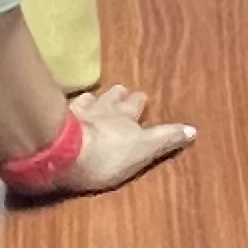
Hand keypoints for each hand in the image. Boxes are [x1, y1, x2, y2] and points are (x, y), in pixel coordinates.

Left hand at [20, 84, 194, 199]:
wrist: (62, 153)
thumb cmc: (107, 155)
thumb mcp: (143, 150)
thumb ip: (165, 139)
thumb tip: (193, 130)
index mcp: (125, 117)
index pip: (136, 105)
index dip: (139, 102)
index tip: (142, 97)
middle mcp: (102, 109)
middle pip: (111, 98)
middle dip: (117, 96)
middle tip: (121, 92)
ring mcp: (76, 113)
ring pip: (88, 100)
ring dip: (92, 99)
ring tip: (92, 98)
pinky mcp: (54, 122)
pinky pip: (61, 110)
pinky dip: (64, 109)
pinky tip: (60, 109)